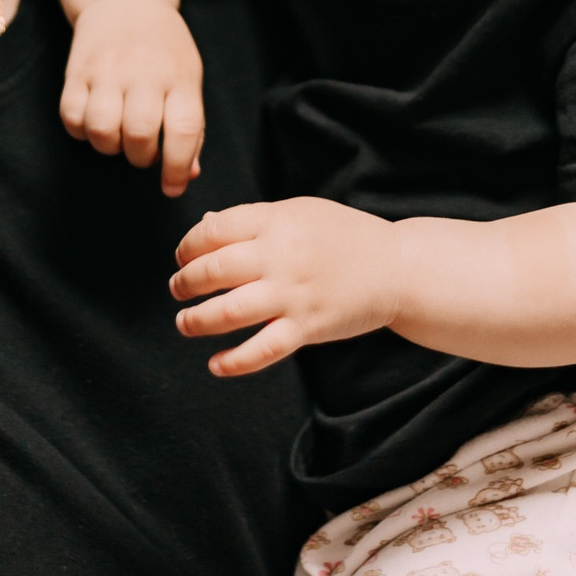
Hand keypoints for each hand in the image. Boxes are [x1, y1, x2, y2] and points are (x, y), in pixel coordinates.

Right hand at [58, 0, 205, 194]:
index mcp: (179, 77)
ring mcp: (107, 70)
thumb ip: (190, 129)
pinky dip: (81, 131)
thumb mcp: (188, 79)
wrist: (126, 0)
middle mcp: (144, 73)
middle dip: (141, 157)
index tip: (172, 188)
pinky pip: (71, 117)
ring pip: (101, 129)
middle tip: (143, 151)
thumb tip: (187, 176)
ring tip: (118, 136)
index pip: (184, 130)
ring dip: (109, 146)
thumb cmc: (164, 51)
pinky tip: (94, 122)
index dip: (178, 167)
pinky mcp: (76, 72)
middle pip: (140, 133)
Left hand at [169, 198, 403, 376]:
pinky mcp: (308, 328)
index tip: (182, 256)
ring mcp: (294, 294)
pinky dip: (234, 361)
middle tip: (177, 289)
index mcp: (277, 222)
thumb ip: (253, 219)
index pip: (214, 230)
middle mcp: (281, 257)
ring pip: (230, 311)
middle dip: (185, 282)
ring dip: (198, 320)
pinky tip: (216, 363)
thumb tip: (206, 226)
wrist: (398, 268)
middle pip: (214, 270)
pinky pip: (263, 350)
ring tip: (184, 323)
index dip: (189, 245)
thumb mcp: (300, 212)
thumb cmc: (345, 236)